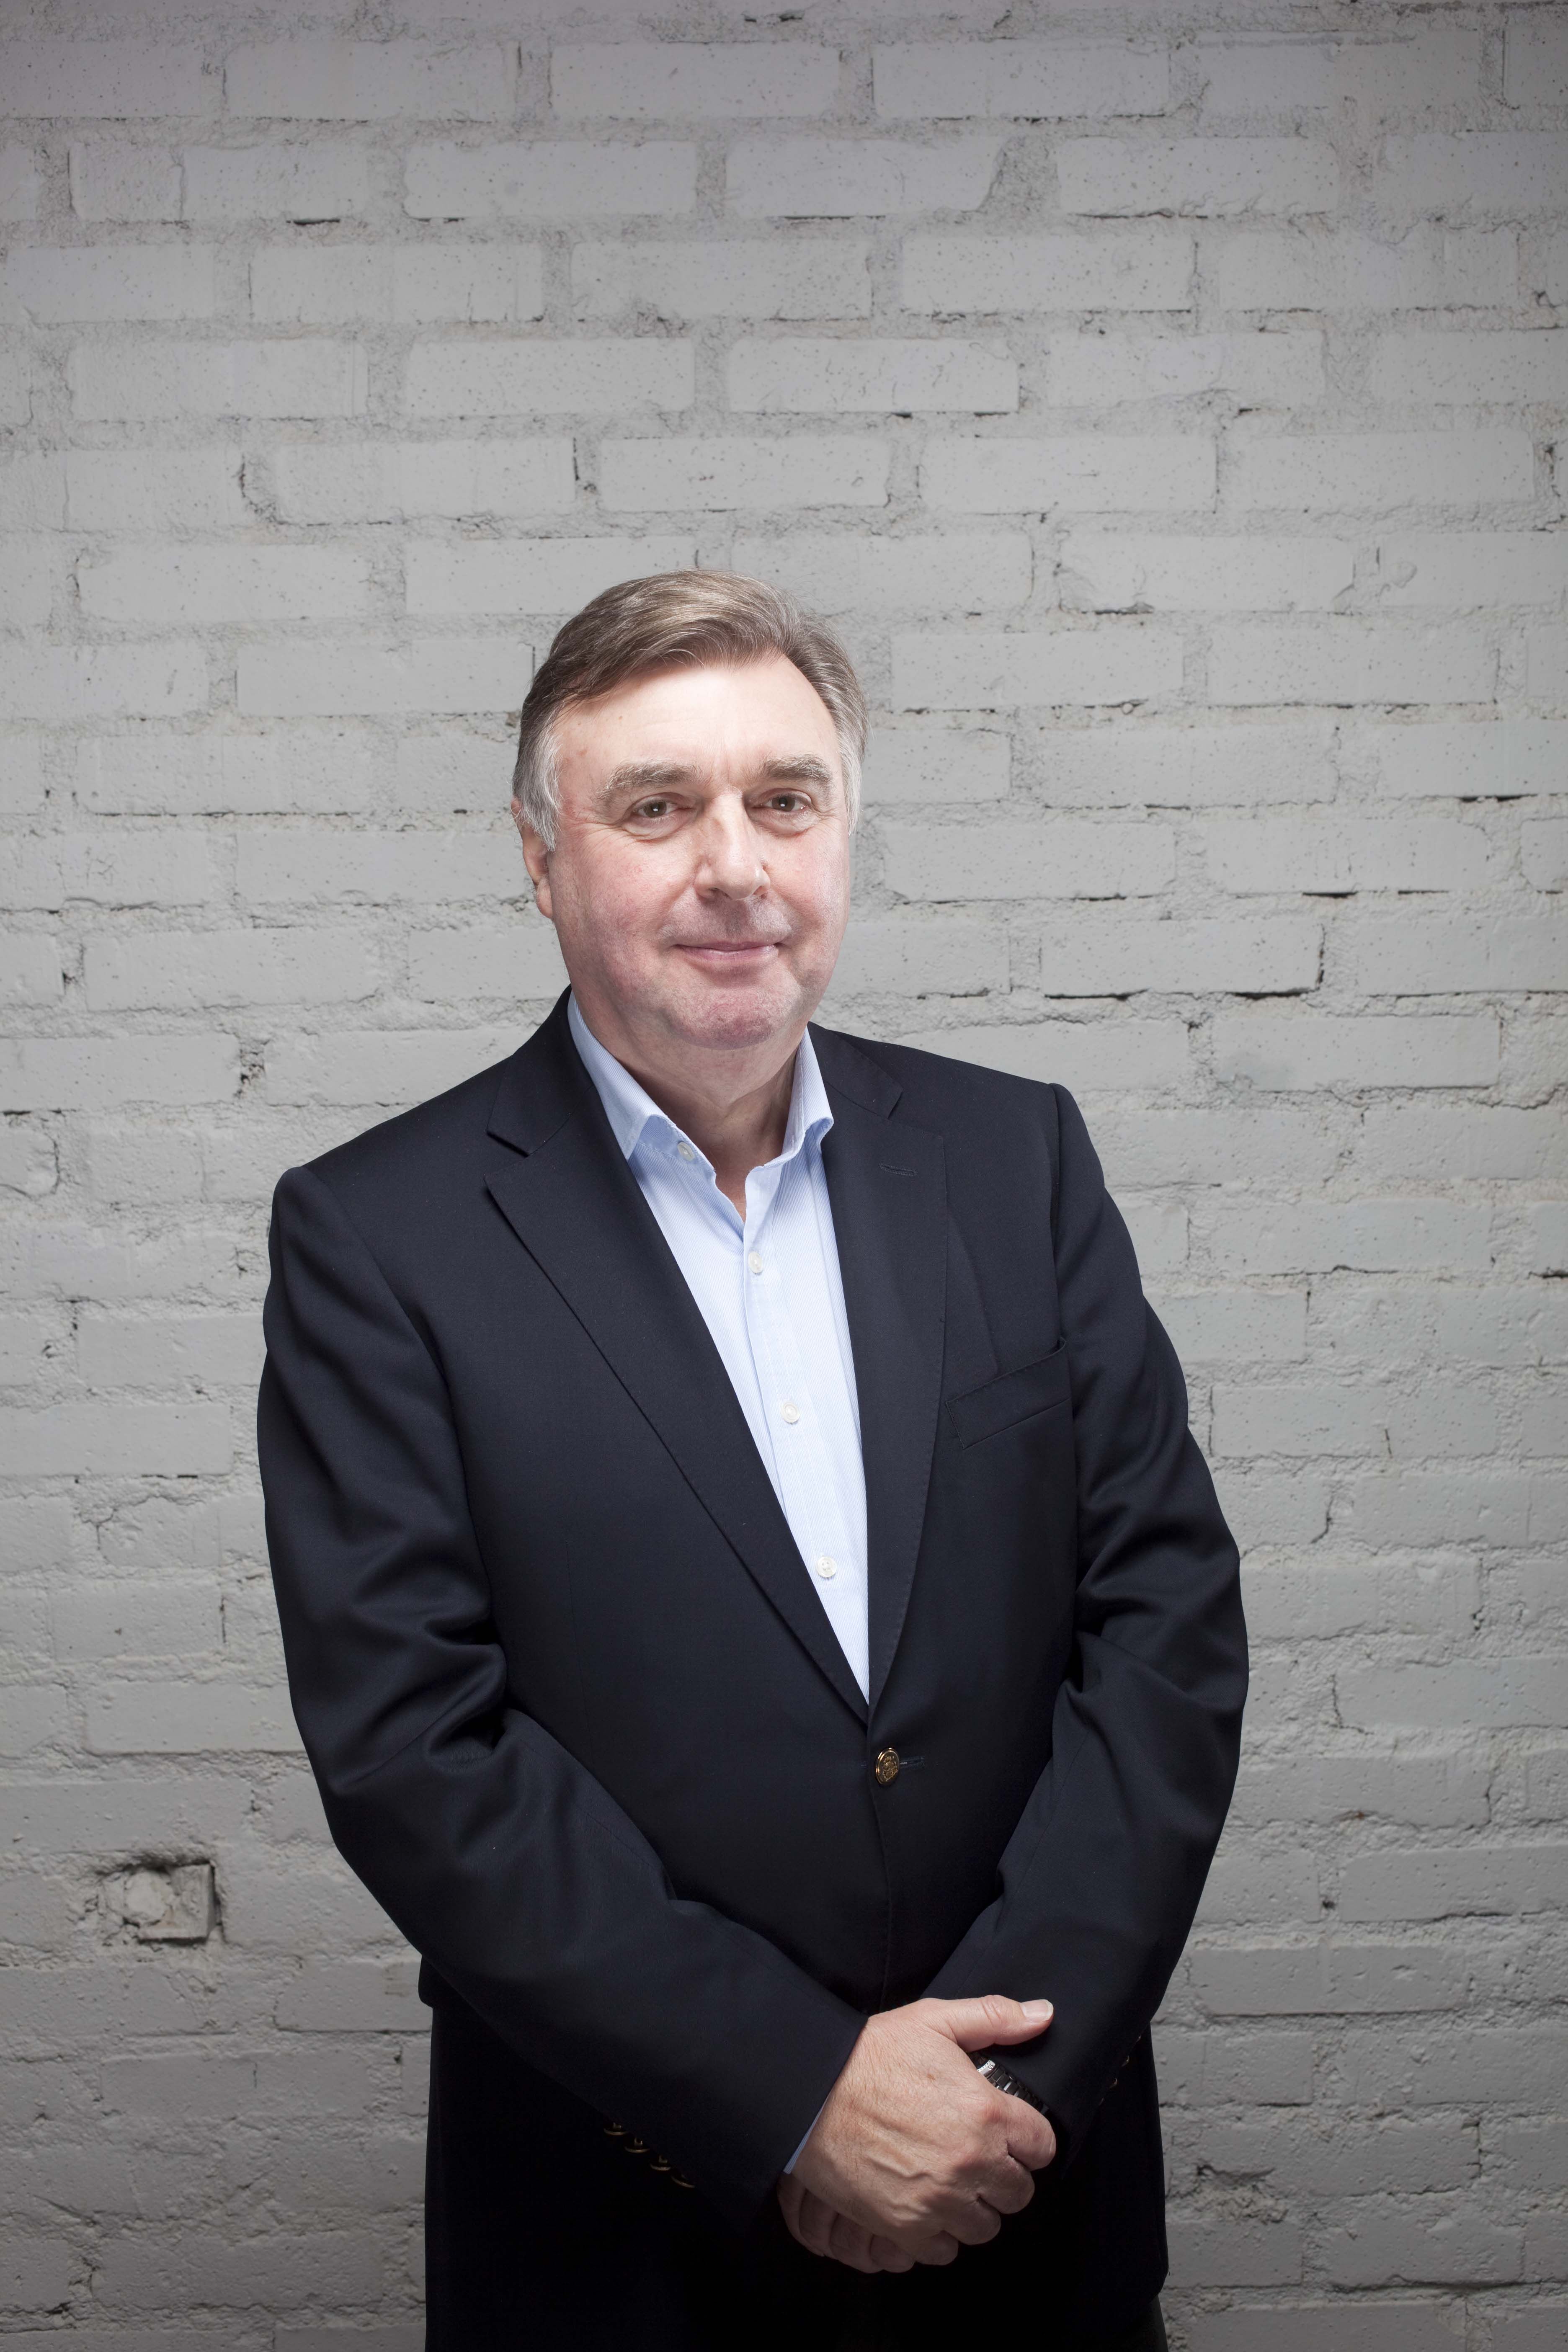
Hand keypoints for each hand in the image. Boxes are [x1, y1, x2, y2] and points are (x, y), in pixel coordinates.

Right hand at [786, 1994, 1055, 2264]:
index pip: (1043, 2146)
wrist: (811, 2092)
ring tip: (953, 2184)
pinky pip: (944, 2251)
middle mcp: (970, 2162)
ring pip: (985, 2227)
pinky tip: (927, 2206)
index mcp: (985, 2112)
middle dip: (1005, 2176)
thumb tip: (1043, 2015)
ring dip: (974, 2208)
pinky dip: (939, 2234)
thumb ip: (996, 2017)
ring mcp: (938, 2200)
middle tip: (980, 2159)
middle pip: (1019, 2193)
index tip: (1013, 2136)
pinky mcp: (905, 2226)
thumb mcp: (935, 2019)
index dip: (1030, 2139)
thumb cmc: (871, 2055)